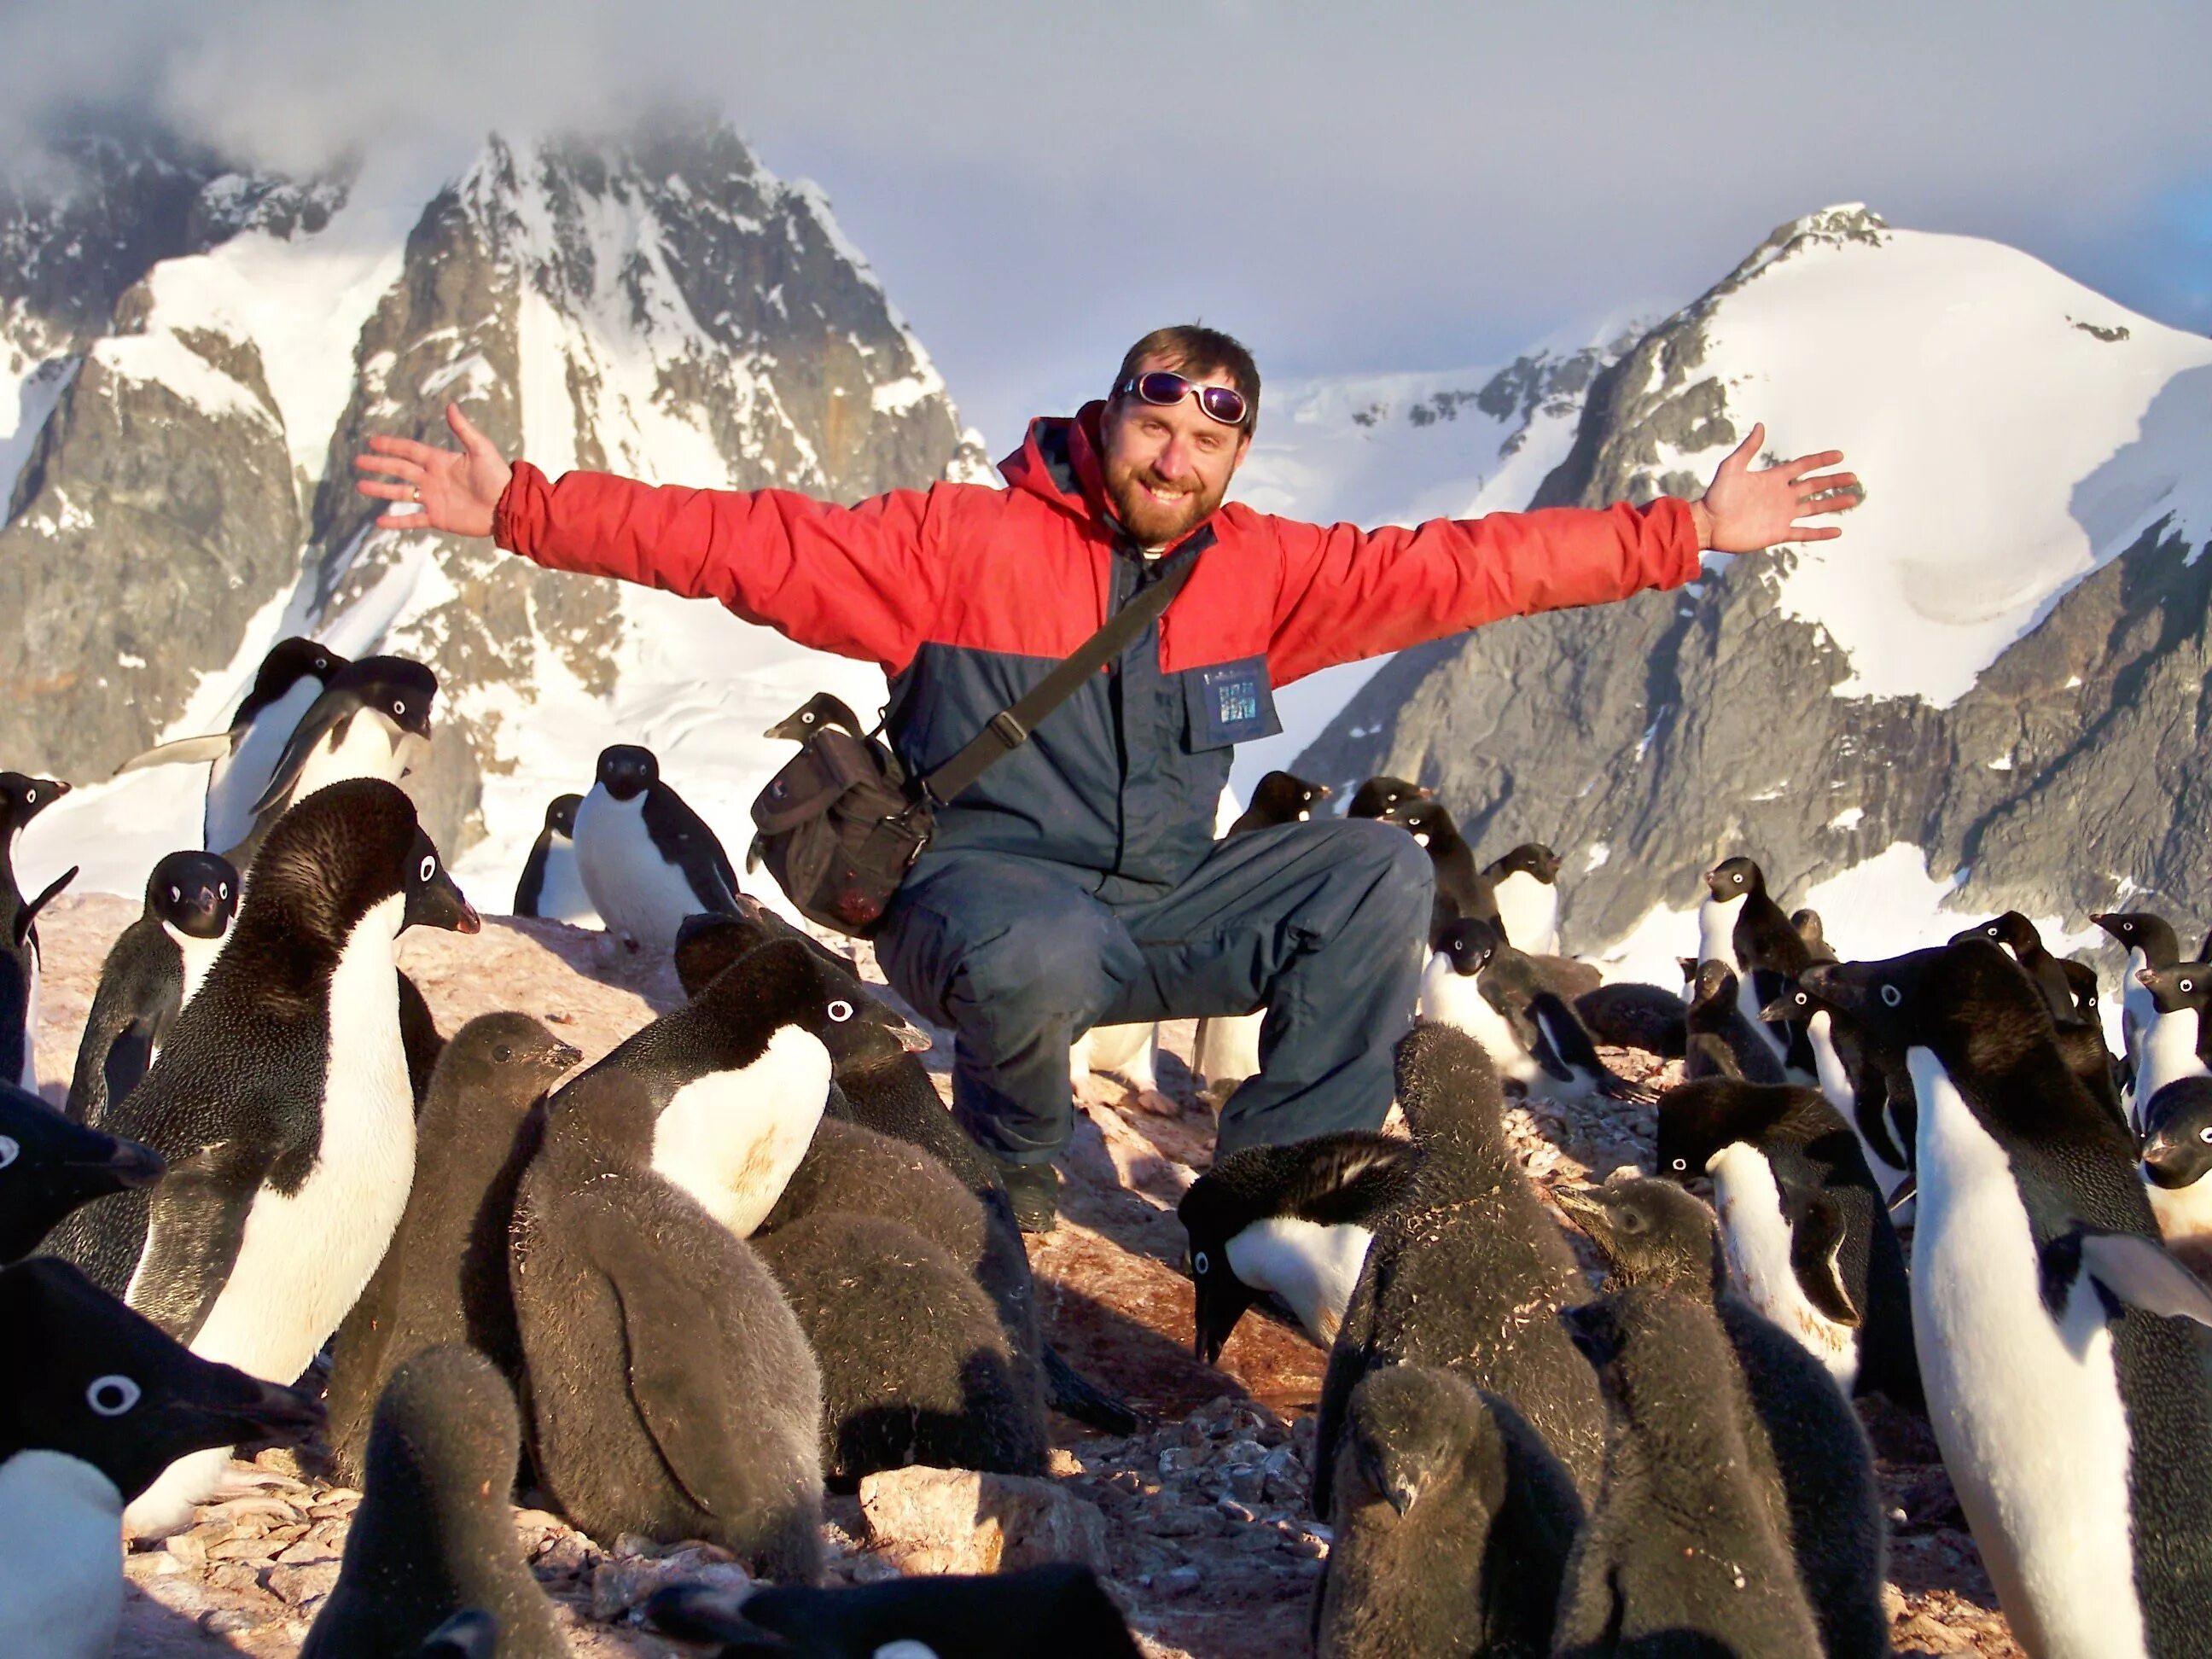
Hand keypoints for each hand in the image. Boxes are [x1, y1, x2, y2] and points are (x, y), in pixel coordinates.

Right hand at [353, 403, 512, 538]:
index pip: (409, 450)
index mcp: (440, 461)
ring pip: (401, 493)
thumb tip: (450, 406)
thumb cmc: (497, 476)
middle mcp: (432, 478)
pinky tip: (378, 521)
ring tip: (361, 485)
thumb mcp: (481, 449)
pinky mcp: (437, 517)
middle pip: (399, 469)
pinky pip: (412, 520)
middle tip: (358, 461)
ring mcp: (433, 498)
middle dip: (379, 465)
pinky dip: (396, 521)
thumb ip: (463, 430)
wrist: (507, 506)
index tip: (372, 441)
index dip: (391, 445)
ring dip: (381, 490)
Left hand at [1690, 423, 1859, 552]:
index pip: (1803, 466)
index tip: (1840, 455)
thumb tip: (1761, 425)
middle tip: (1853, 477)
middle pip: (1815, 486)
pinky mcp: (1778, 532)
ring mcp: (1781, 515)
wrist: (1708, 524)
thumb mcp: (1732, 467)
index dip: (1821, 461)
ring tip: (1853, 498)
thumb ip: (1748, 448)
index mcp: (1773, 478)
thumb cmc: (1716, 495)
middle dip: (1834, 481)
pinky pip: (1804, 532)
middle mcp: (1781, 495)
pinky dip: (1820, 532)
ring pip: (1814, 508)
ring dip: (1834, 504)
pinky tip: (1837, 530)